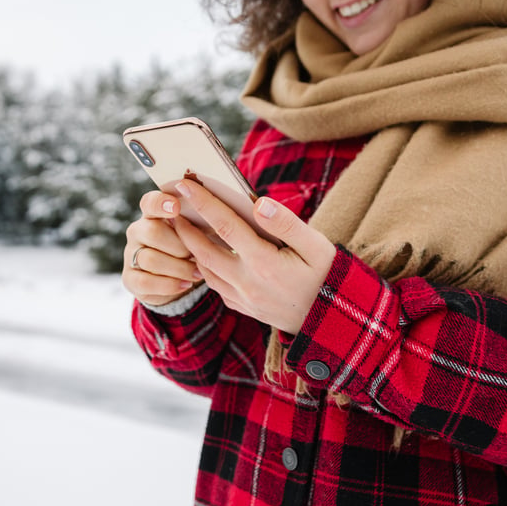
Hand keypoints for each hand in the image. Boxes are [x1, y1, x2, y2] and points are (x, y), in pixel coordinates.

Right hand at [121, 189, 202, 306]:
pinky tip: (185, 284)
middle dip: (180, 246)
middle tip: (197, 255)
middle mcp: (138, 231)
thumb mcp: (197, 234)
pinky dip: (170, 285)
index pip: (150, 202)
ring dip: (179, 268)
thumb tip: (215, 217)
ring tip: (197, 273)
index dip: (161, 203)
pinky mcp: (130, 279)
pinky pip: (146, 282)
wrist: (177, 280)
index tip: (176, 207)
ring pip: (151, 259)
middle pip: (153, 232)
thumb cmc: (190, 249)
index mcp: (153, 214)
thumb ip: (199, 223)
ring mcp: (131, 255)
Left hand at [172, 178, 336, 334]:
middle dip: (184, 227)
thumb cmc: (329, 276)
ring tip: (183, 229)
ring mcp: (244, 299)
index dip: (203, 202)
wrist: (334, 321)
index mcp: (264, 263)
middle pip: (204, 251)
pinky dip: (205, 269)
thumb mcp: (317, 247)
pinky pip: (216, 287)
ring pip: (206, 271)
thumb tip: (258, 203)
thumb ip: (287, 224)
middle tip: (172, 206)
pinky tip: (206, 255)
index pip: (225, 226)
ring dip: (191, 249)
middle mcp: (248, 283)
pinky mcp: (245, 308)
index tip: (185, 183)